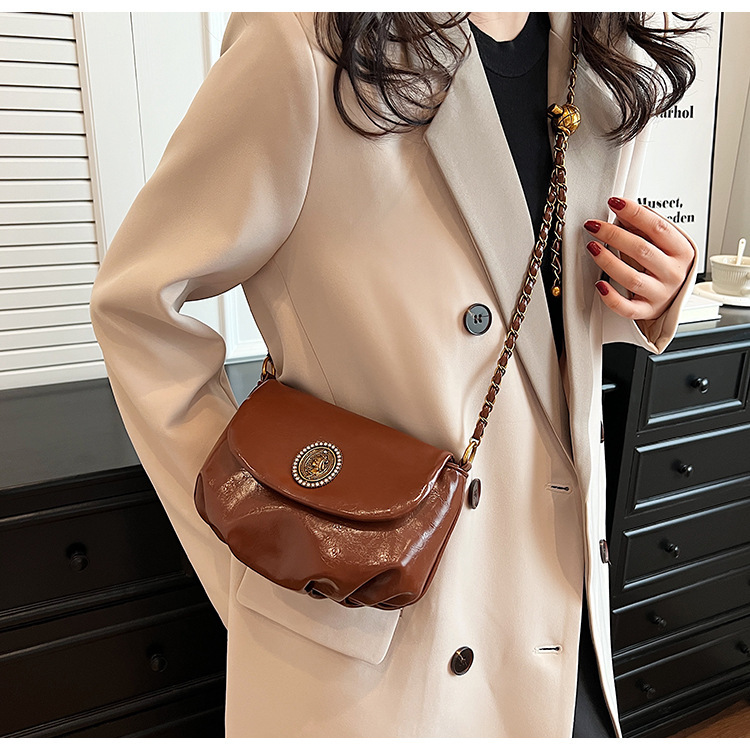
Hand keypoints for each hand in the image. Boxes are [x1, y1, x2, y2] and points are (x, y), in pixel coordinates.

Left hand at [583, 196, 694, 321]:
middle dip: (613, 234)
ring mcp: (660, 294)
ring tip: (592, 247)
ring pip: (631, 278)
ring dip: (608, 261)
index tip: (614, 202)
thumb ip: (645, 228)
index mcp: (682, 251)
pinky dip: (611, 297)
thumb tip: (622, 211)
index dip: (635, 213)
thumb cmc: (667, 267)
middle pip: (641, 250)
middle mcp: (673, 273)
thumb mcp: (664, 245)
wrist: (674, 297)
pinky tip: (600, 284)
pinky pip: (627, 307)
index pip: (658, 227)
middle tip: (594, 225)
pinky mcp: (647, 310)